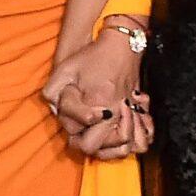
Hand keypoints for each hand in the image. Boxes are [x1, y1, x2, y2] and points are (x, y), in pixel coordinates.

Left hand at [41, 33, 147, 153]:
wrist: (122, 46)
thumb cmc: (92, 57)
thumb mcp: (65, 69)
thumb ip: (52, 91)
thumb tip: (54, 110)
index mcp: (95, 102)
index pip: (76, 130)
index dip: (68, 128)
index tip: (68, 120)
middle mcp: (114, 111)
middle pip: (97, 147)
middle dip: (83, 144)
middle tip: (78, 136)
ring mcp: (129, 113)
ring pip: (122, 148)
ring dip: (107, 150)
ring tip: (97, 141)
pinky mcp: (139, 112)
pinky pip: (142, 139)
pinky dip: (133, 145)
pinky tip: (119, 143)